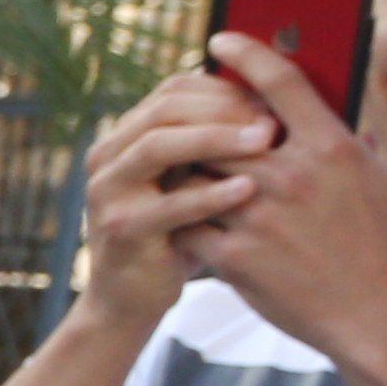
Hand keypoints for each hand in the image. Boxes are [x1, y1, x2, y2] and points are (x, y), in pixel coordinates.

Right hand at [74, 57, 274, 351]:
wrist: (135, 297)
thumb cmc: (180, 233)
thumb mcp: (194, 179)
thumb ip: (215, 143)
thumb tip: (278, 101)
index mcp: (128, 135)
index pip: (175, 89)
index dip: (224, 88)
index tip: (272, 101)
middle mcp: (109, 156)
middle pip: (164, 109)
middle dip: (224, 108)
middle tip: (273, 120)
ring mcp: (108, 192)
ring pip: (157, 145)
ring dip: (215, 138)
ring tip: (265, 141)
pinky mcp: (121, 230)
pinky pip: (168, 204)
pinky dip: (210, 194)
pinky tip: (248, 190)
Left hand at [171, 30, 386, 385]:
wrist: (378, 312)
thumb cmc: (384, 243)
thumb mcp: (378, 180)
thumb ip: (351, 142)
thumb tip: (337, 115)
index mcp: (333, 147)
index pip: (282, 82)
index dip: (247, 53)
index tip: (219, 40)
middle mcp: (292, 175)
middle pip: (223, 126)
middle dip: (205, 124)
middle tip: (188, 119)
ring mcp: (259, 216)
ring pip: (196, 172)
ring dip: (186, 169)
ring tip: (180, 169)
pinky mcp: (234, 256)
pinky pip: (188, 222)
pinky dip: (182, 216)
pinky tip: (179, 217)